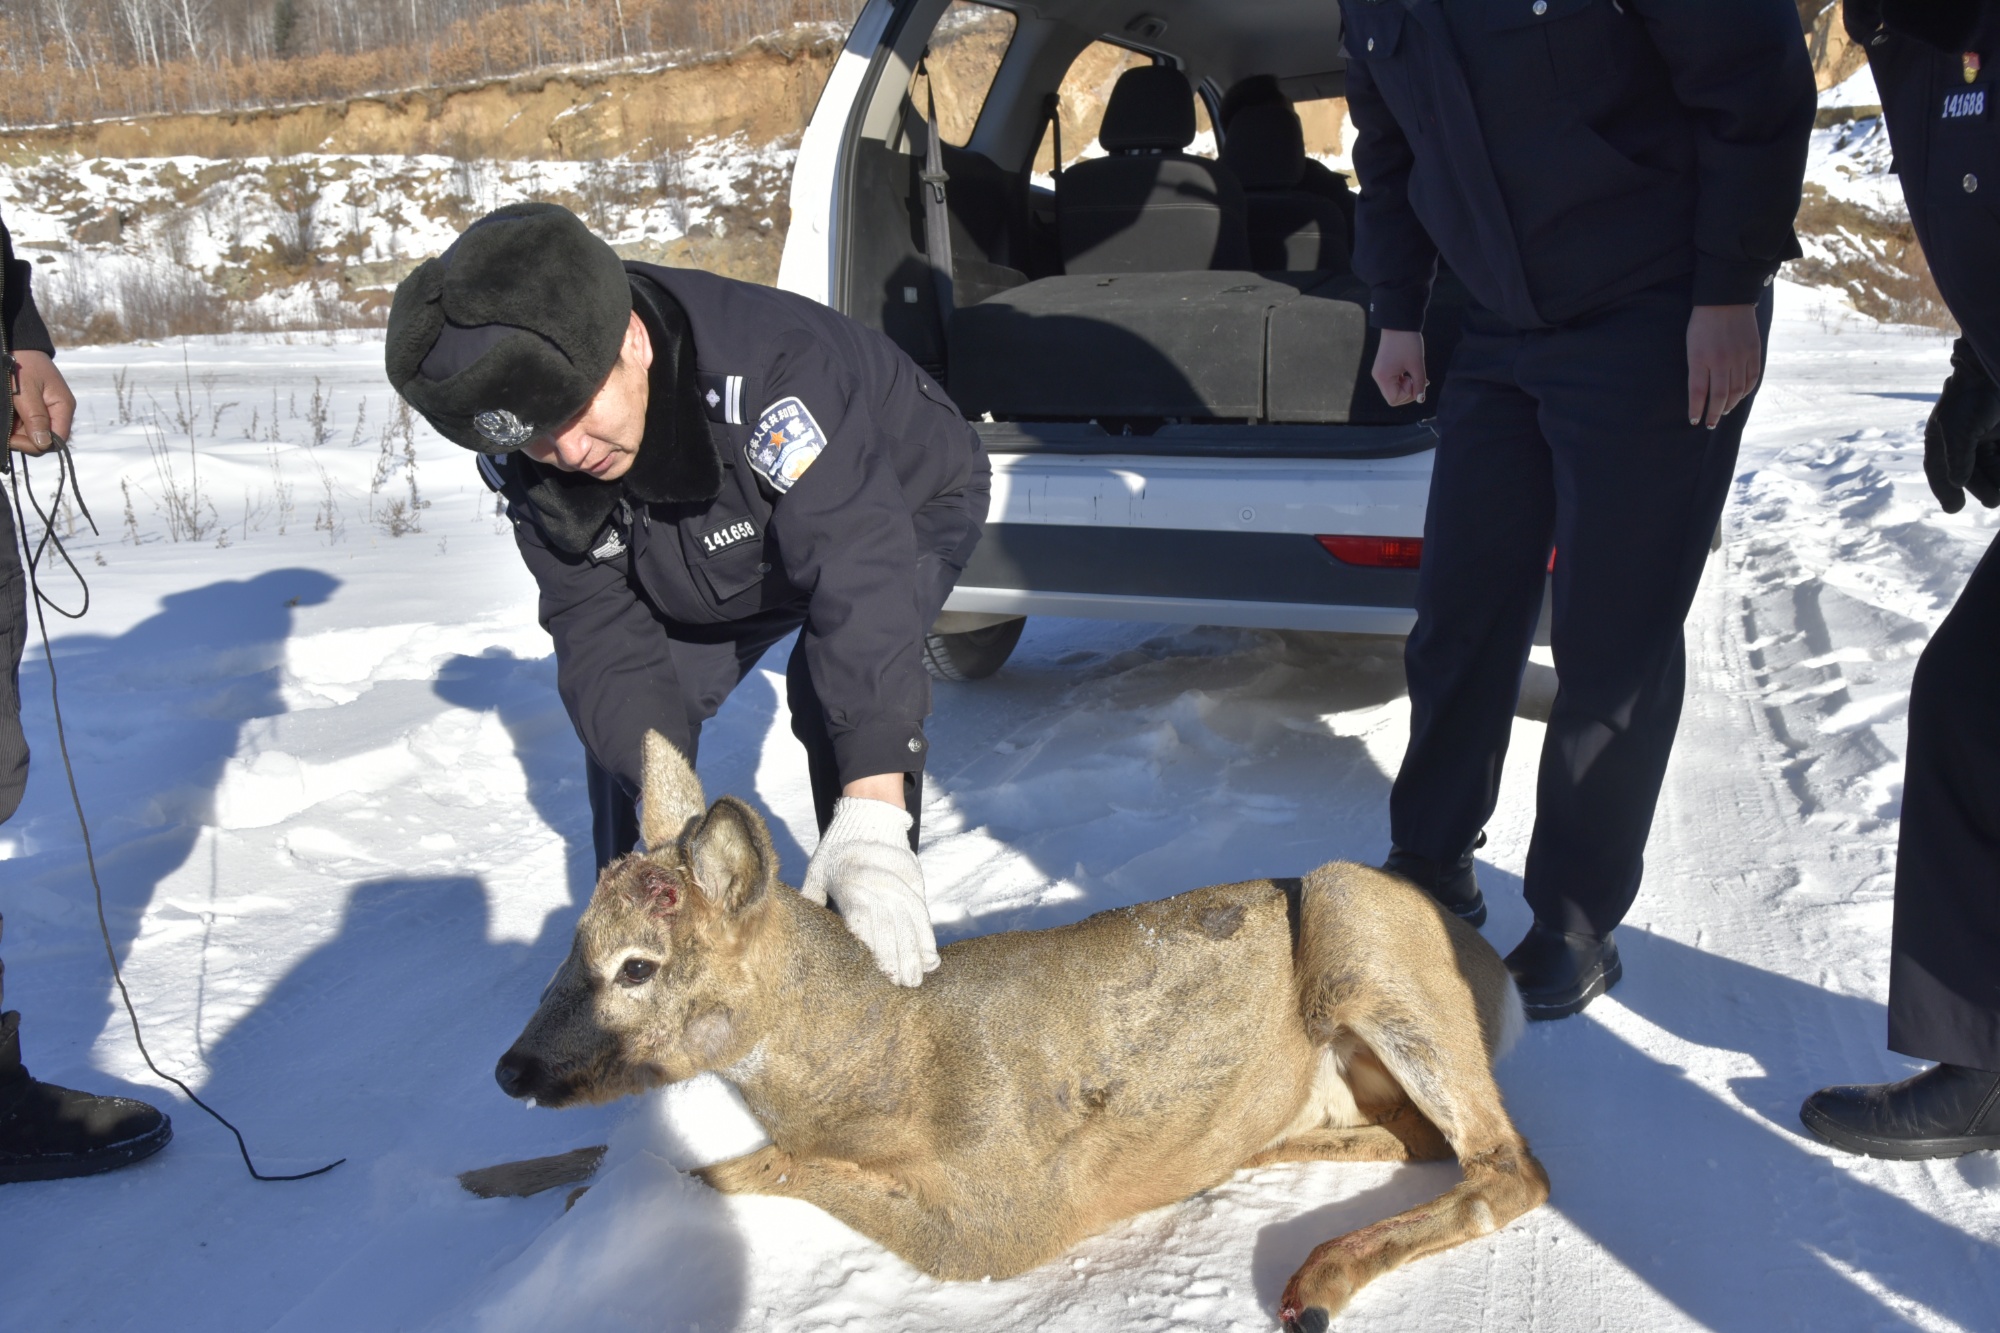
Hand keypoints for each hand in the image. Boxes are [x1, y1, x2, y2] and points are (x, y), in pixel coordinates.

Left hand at [7, 350, 75, 455]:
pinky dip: (17, 425)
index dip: (36, 444)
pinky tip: (9, 415)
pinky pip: (29, 425)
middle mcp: (59, 412)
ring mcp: (49, 410)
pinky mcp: (37, 408)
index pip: (57, 439)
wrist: (16, 345)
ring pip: (36, 434)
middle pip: (47, 439)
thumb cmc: (21, 365)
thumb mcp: (25, 392)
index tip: (13, 439)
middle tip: (5, 432)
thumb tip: (43, 444)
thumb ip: (35, 418)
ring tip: (6, 418)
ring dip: (18, 432)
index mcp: (63, 407)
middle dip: (25, 439)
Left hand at [800, 797, 937, 986]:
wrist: (867, 816)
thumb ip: (811, 902)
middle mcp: (877, 885)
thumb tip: (793, 937)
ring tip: (920, 976)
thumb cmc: (834, 852)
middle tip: (906, 986)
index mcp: (850, 886)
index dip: (876, 952)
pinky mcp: (914, 878)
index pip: (866, 925)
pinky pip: (922, 910)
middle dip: (900, 960)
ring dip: (917, 951)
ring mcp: (898, 881)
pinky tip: (930, 955)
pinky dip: (927, 933)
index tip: (883, 976)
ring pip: (912, 922)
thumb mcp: (816, 873)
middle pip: (892, 928)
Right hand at [1371, 329, 1426, 406]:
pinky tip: (1411, 372)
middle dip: (1408, 392)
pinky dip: (1403, 380)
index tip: (1416, 381)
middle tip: (1418, 379)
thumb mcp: (1417, 365)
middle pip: (1393, 397)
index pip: (1394, 399)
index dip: (1408, 395)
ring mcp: (1380, 372)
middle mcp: (1378, 377)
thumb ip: (1419, 384)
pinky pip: (1393, 382)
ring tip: (1416, 374)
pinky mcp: (1383, 368)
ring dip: (1407, 386)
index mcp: (1383, 377)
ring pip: (1394, 390)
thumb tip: (1420, 400)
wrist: (1399, 323)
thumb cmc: (1408, 343)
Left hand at [1686, 304, 1760, 429]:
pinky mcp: (1754, 352)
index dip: (1697, 410)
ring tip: (1723, 412)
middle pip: (1719, 396)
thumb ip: (1697, 368)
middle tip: (1711, 424)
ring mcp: (1740, 357)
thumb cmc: (1702, 323)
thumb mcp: (1692, 345)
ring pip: (1737, 391)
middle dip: (1714, 414)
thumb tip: (1701, 392)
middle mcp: (1721, 361)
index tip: (1694, 421)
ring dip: (1729, 405)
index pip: (1698, 393)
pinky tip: (1739, 397)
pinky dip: (1745, 391)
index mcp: (1700, 358)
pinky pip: (1752, 379)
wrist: (1726, 299)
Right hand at [1924, 344, 1999, 513]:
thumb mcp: (1959, 428)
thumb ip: (1958, 457)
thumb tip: (1958, 482)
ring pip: (1989, 467)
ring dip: (1996, 482)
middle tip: (1992, 502)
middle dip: (1980, 487)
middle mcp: (1962, 437)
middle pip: (1968, 471)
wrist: (1997, 368)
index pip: (1938, 468)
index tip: (1955, 508)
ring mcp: (1985, 435)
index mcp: (1942, 434)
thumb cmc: (1974, 396)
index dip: (1944, 489)